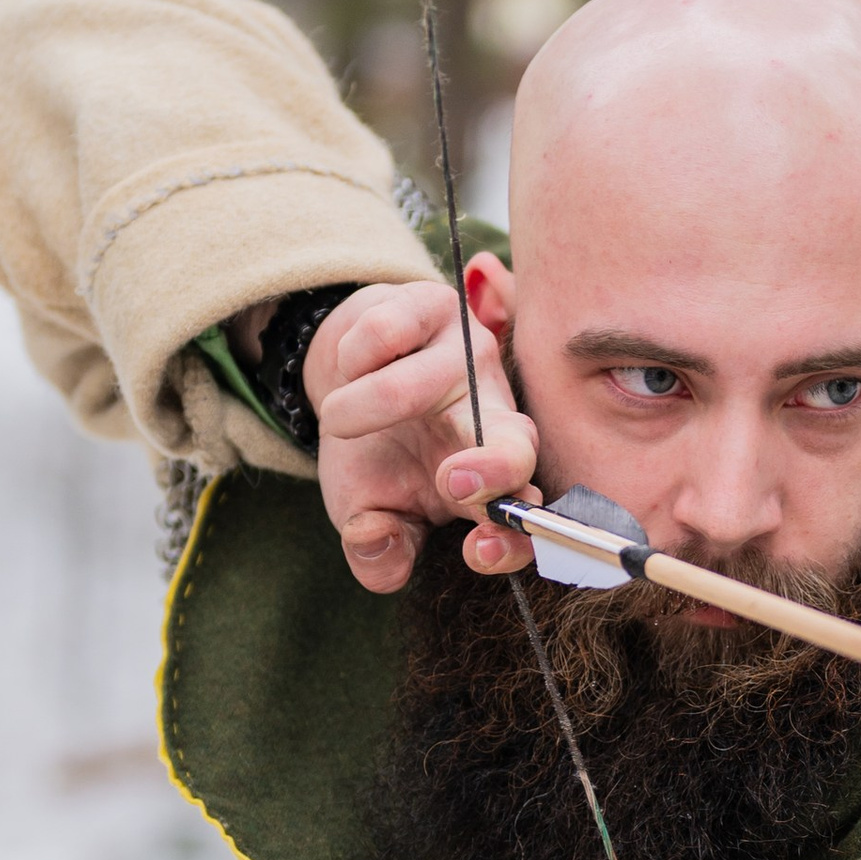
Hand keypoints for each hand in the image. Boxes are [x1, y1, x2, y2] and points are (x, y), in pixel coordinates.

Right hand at [302, 279, 537, 593]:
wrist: (345, 370)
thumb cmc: (370, 449)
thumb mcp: (364, 508)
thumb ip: (375, 549)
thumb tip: (381, 553)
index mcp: (489, 478)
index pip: (520, 513)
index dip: (514, 538)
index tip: (478, 552)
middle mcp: (495, 416)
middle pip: (519, 446)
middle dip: (496, 469)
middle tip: (454, 481)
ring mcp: (472, 357)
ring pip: (415, 389)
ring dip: (357, 410)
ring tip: (340, 418)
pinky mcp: (439, 307)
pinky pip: (386, 335)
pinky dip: (350, 360)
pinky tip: (357, 364)